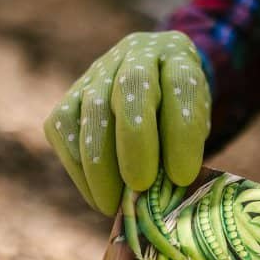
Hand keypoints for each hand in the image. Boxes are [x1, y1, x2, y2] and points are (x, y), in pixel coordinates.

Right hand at [44, 31, 210, 213]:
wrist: (155, 84)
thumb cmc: (180, 115)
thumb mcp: (196, 125)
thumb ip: (183, 150)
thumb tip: (161, 196)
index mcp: (177, 56)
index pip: (181, 85)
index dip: (182, 131)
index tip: (183, 176)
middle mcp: (136, 55)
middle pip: (131, 89)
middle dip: (135, 143)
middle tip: (140, 186)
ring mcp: (98, 72)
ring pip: (91, 111)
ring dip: (100, 165)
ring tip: (113, 205)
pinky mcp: (69, 95)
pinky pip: (63, 128)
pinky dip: (78, 168)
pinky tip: (97, 194)